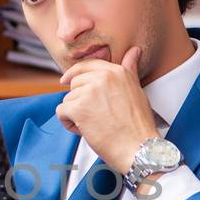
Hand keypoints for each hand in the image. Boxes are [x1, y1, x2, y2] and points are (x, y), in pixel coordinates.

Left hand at [57, 47, 158, 177]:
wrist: (138, 148)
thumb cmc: (138, 125)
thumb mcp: (136, 90)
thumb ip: (129, 70)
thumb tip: (134, 51)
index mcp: (116, 72)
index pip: (86, 66)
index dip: (74, 74)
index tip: (65, 81)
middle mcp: (102, 77)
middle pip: (74, 84)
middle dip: (79, 101)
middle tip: (95, 117)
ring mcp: (89, 92)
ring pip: (68, 99)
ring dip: (75, 115)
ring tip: (94, 126)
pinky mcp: (78, 108)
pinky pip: (61, 111)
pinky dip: (68, 124)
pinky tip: (84, 131)